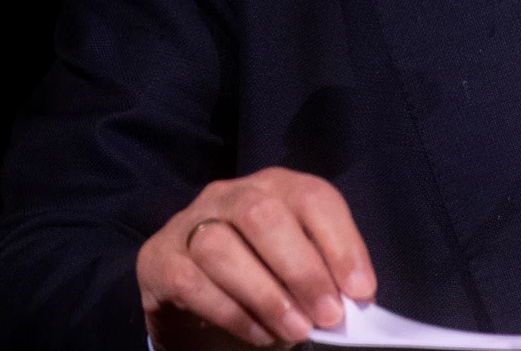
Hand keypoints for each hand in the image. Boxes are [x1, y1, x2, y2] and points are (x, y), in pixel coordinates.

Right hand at [138, 167, 376, 349]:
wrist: (194, 303)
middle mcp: (231, 194)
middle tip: (328, 315)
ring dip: (267, 295)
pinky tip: (259, 334)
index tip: (361, 290)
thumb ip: (322, 275)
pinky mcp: (159, 258)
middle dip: (302, 269)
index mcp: (277, 187)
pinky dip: (232, 312)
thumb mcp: (297, 272)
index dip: (341, 243)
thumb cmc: (262, 280)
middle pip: (264, 216)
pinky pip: (193, 282)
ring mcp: (189, 221)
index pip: (313, 198)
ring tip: (296, 331)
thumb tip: (353, 298)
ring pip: (222, 247)